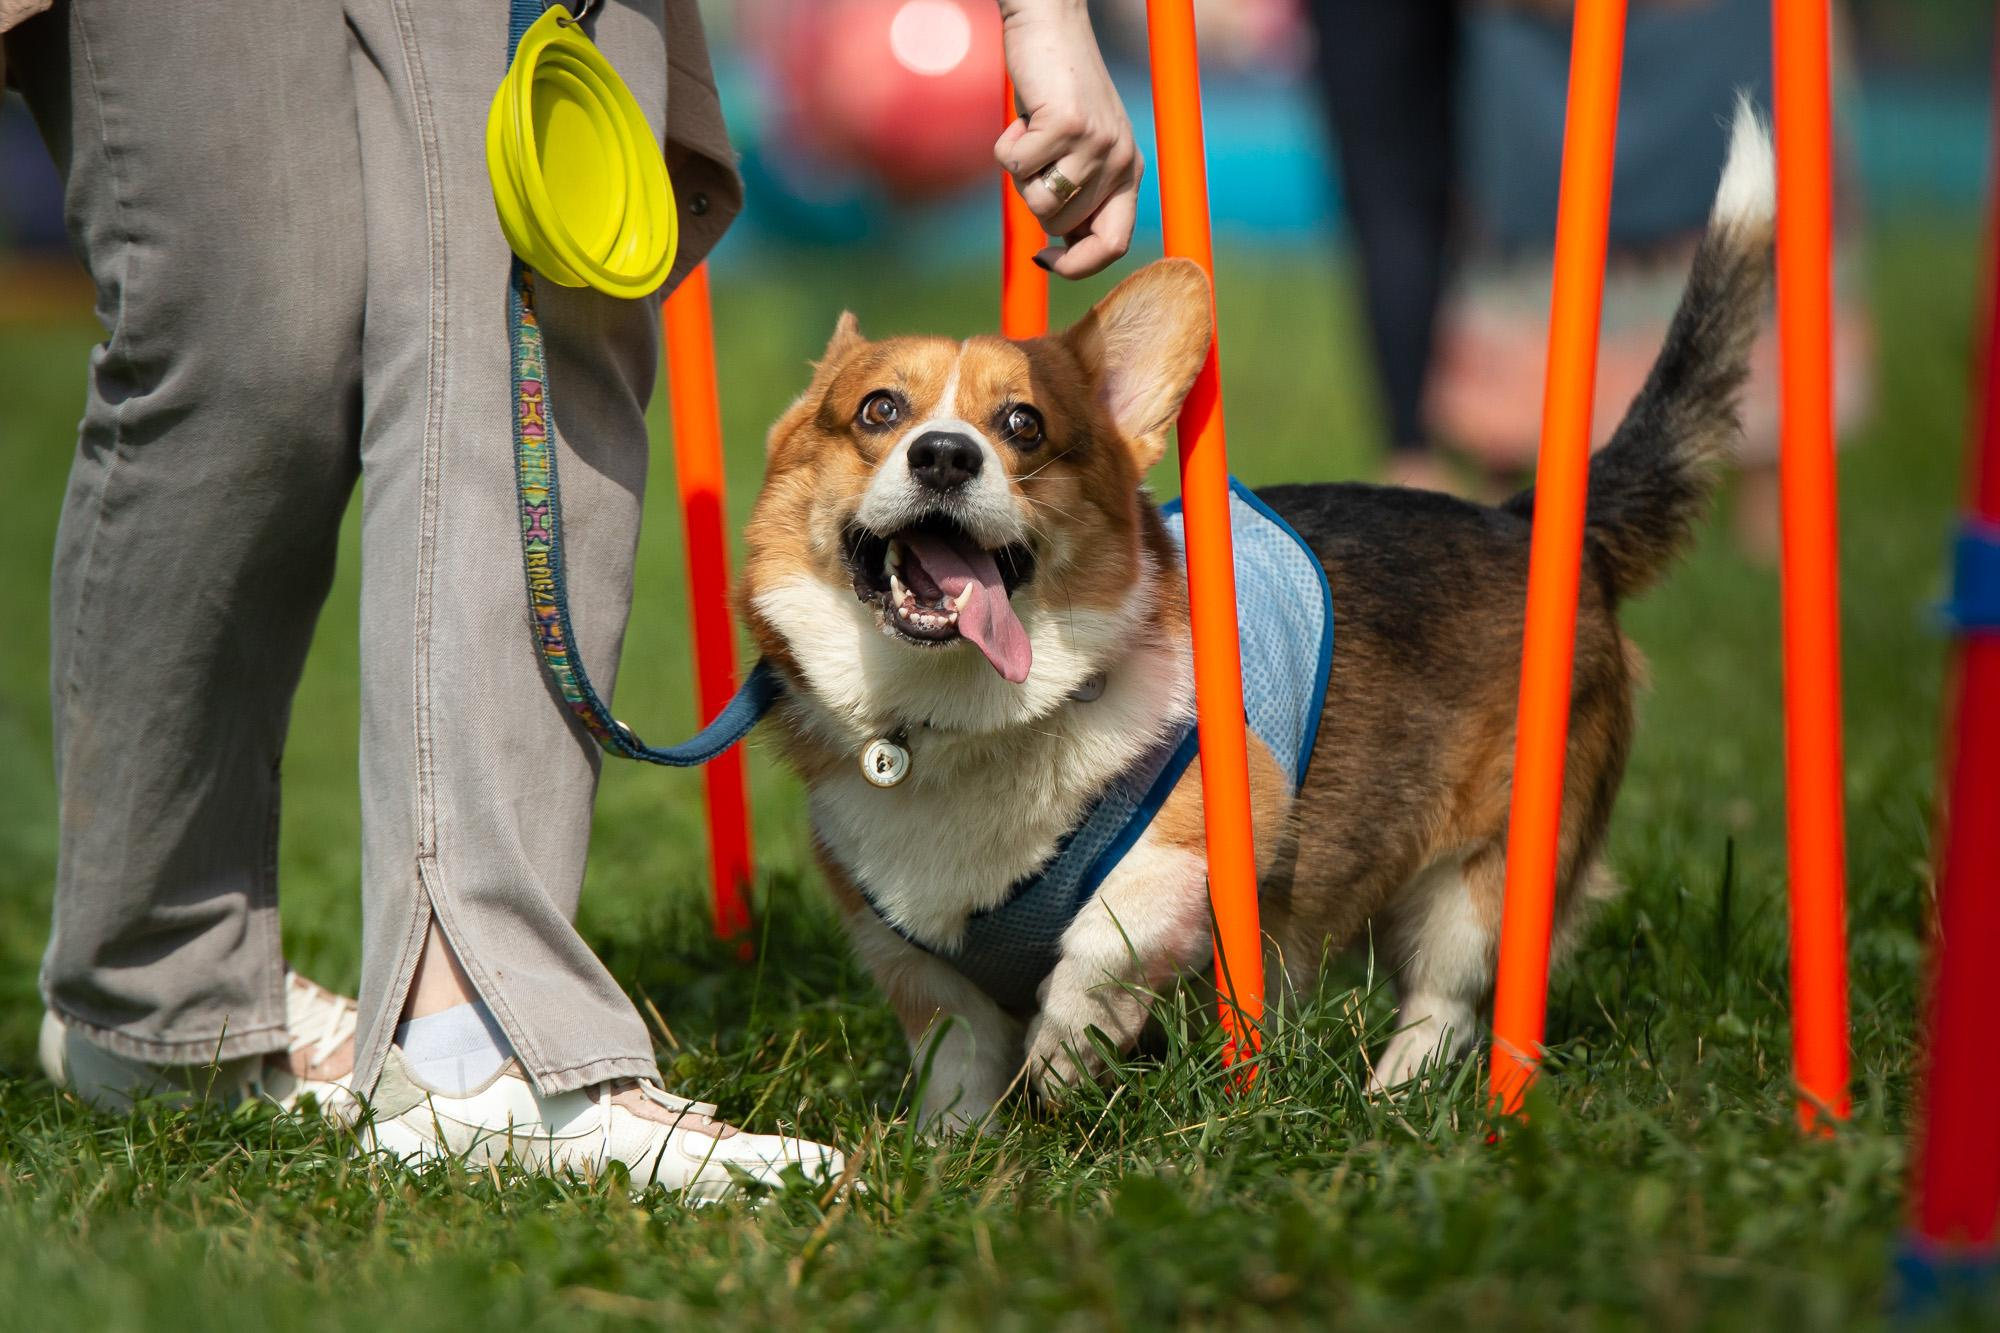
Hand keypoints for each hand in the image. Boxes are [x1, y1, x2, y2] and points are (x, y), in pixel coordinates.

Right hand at [995, 0, 1142, 278]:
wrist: (1050, 26)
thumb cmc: (1057, 91)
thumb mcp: (1076, 148)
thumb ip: (1077, 192)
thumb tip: (1056, 250)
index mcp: (1129, 172)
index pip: (1114, 246)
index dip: (1077, 265)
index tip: (1043, 258)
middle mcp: (1120, 162)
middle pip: (1059, 226)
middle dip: (1033, 198)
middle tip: (1036, 154)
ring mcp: (1096, 144)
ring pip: (1037, 202)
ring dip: (1019, 173)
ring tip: (1032, 133)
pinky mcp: (1068, 126)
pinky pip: (1015, 166)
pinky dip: (1006, 145)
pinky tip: (1025, 117)